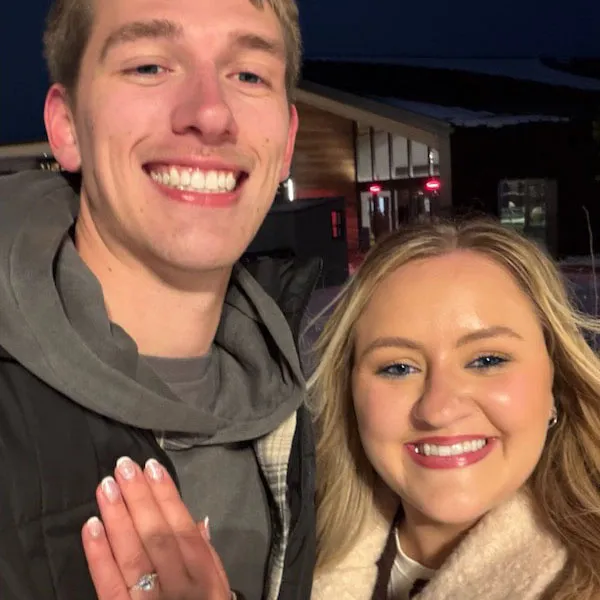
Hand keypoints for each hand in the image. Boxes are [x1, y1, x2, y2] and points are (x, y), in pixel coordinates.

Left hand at [82, 457, 229, 599]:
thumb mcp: (218, 588)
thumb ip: (207, 555)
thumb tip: (198, 518)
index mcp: (202, 576)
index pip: (181, 528)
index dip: (166, 496)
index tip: (152, 468)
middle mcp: (177, 588)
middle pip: (156, 536)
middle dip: (139, 499)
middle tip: (123, 467)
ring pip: (131, 555)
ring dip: (117, 518)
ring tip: (106, 486)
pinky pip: (108, 585)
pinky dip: (98, 555)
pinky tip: (91, 526)